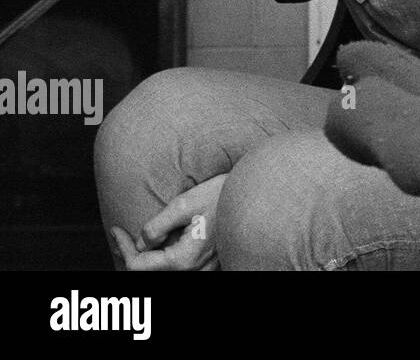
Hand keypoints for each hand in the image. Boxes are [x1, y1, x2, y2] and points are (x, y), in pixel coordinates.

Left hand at [110, 174, 225, 270]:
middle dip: (131, 255)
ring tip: (135, 240)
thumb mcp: (184, 204)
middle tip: (120, 237)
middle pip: (150, 272)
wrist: (254, 196)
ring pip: (164, 272)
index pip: (138, 265)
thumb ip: (157, 226)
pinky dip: (163, 259)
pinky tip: (158, 243)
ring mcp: (203, 268)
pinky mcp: (210, 262)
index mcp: (183, 258)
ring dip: (146, 259)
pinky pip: (179, 267)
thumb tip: (141, 243)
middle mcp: (194, 269)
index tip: (116, 230)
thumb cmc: (223, 196)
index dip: (123, 248)